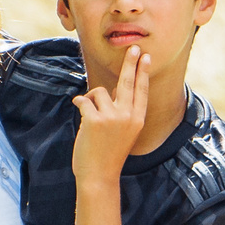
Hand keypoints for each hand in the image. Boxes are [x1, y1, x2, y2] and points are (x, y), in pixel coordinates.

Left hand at [72, 45, 149, 179]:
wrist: (99, 176)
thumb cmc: (108, 155)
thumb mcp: (123, 133)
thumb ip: (120, 113)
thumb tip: (106, 92)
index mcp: (138, 120)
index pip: (141, 90)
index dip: (142, 72)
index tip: (145, 57)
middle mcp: (128, 116)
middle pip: (128, 82)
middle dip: (130, 62)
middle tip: (133, 47)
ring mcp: (112, 117)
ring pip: (99, 92)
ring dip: (91, 100)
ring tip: (90, 117)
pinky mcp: (94, 120)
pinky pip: (83, 101)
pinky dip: (79, 105)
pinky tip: (81, 117)